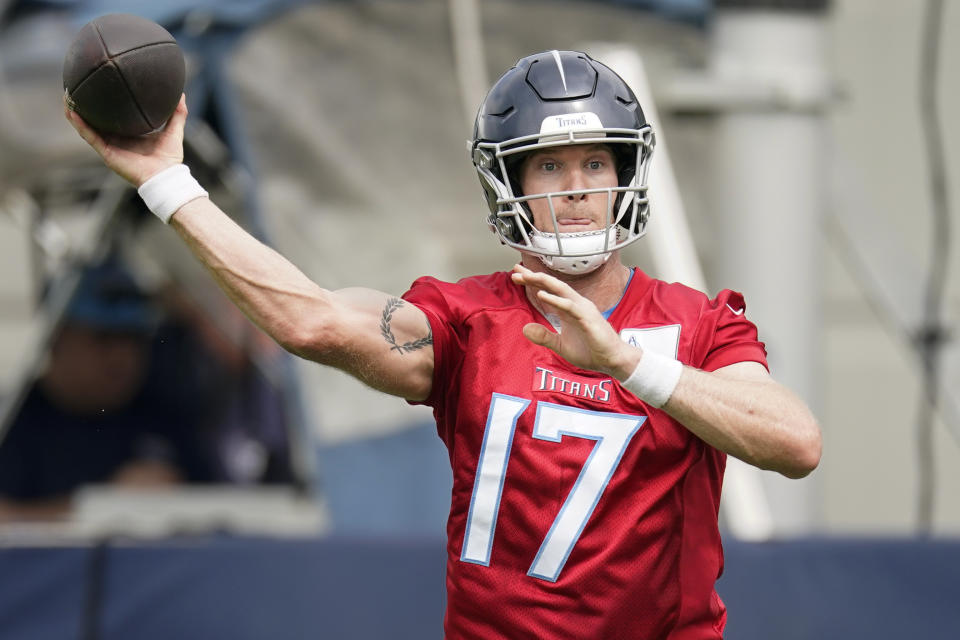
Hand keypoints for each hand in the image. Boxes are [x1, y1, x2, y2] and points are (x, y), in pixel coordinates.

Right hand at [64, 92, 187, 186]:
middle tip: (76, 86)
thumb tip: (181, 94)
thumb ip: (178, 113)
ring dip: (74, 112)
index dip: (104, 103)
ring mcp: (109, 146)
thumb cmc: (170, 158)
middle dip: (83, 104)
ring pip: (86, 127)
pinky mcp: (107, 153)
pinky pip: (90, 137)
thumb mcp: (174, 130)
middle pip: (94, 120)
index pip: (112, 116)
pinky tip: (72, 112)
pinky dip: (80, 125)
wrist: (165, 177)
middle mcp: (116, 139)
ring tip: (67, 96)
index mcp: (128, 134)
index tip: (98, 84)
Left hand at [511, 264, 639, 378]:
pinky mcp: (588, 318)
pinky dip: (555, 300)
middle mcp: (575, 305)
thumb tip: (525, 328)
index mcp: (568, 309)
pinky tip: (542, 295)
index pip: (548, 291)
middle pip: (552, 285)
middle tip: (516, 270)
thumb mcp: (561, 345)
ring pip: (561, 290)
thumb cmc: (591, 351)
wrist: (613, 361)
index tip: (516, 276)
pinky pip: (569, 306)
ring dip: (543, 282)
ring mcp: (582, 310)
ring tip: (528, 276)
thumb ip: (544, 337)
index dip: (532, 282)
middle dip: (534, 277)